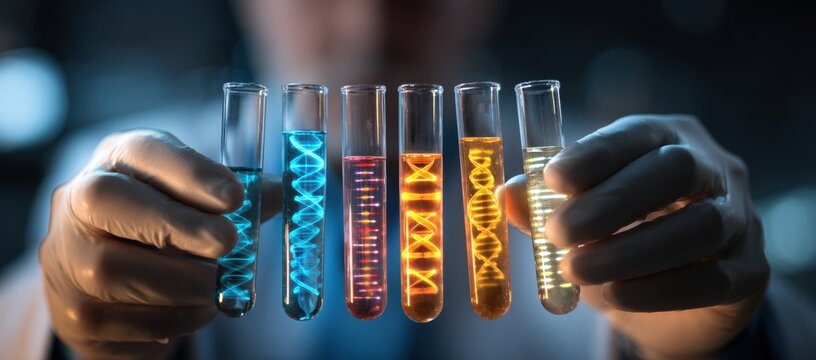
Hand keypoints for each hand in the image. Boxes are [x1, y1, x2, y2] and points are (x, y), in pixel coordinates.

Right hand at [39, 130, 280, 358]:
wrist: (109, 281)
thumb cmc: (163, 226)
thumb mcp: (195, 198)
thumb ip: (238, 195)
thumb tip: (283, 193)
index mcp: (115, 161)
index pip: (141, 149)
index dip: (189, 171)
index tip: (235, 196)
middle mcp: (74, 202)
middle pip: (107, 202)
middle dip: (176, 225)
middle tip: (229, 244)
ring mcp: (64, 260)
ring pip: (111, 272)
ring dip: (181, 283)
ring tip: (215, 285)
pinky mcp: (71, 315)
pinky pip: (122, 322)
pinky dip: (174, 320)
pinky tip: (195, 310)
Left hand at [506, 115, 768, 358]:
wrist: (675, 292)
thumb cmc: (620, 236)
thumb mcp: (580, 216)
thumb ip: (544, 206)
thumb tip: (506, 196)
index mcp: (666, 138)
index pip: (637, 133)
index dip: (595, 154)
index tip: (551, 179)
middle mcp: (714, 168)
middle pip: (677, 169)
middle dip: (612, 201)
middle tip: (559, 233)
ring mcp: (740, 218)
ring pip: (699, 226)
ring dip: (630, 250)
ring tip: (576, 270)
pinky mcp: (750, 270)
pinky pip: (711, 278)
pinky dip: (657, 288)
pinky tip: (615, 295)